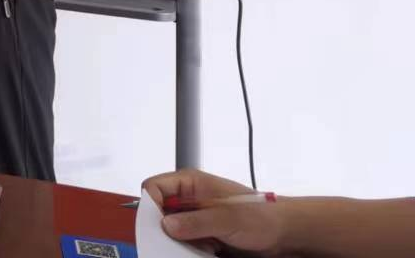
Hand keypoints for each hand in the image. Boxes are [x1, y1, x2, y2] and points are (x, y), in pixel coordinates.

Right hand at [141, 170, 290, 253]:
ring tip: (204, 246)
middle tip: (180, 241)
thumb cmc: (260, 216)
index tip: (158, 225)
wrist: (283, 234)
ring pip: (170, 229)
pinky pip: (184, 241)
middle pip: (159, 210)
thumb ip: (196, 221)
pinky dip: (191, 249)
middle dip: (167, 228)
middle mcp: (188, 198)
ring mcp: (194, 216)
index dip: (151, 204)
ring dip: (182, 241)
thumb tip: (166, 225)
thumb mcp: (227, 218)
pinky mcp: (201, 232)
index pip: (154, 187)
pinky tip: (210, 250)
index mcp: (189, 183)